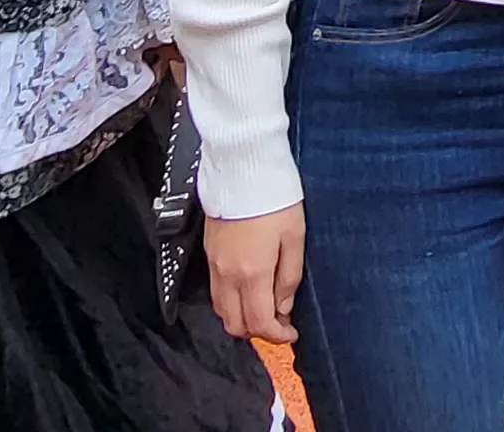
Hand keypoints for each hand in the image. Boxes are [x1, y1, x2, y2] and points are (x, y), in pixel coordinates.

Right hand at [205, 205, 304, 341]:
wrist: (243, 168)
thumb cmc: (274, 199)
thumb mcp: (294, 238)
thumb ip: (289, 278)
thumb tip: (283, 308)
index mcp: (251, 273)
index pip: (259, 323)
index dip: (277, 336)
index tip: (291, 333)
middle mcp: (227, 275)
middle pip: (234, 324)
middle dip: (257, 331)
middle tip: (279, 321)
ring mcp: (214, 265)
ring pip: (221, 310)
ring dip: (242, 318)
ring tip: (265, 306)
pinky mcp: (209, 253)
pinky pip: (215, 292)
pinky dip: (231, 302)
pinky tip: (249, 290)